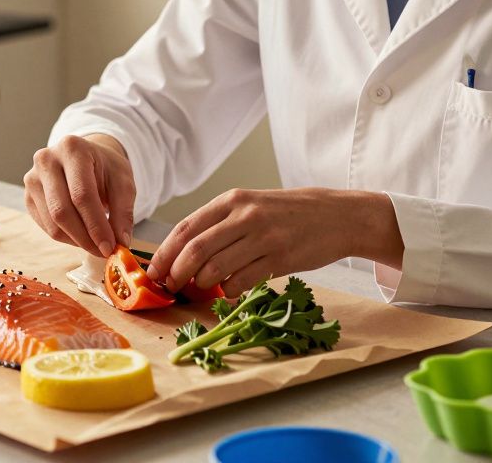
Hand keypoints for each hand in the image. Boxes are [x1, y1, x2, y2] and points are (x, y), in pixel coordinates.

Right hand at [22, 134, 134, 256]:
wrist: (85, 159)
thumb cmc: (105, 169)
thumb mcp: (123, 182)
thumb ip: (123, 212)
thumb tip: (121, 242)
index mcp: (72, 149)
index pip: (82, 195)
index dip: (96, 225)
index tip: (109, 247)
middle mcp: (46, 160)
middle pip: (61, 210)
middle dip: (85, 238)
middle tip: (103, 252)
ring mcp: (32, 178)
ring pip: (52, 223)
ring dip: (76, 240)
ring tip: (95, 243)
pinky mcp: (28, 196)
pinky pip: (45, 226)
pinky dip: (66, 237)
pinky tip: (82, 235)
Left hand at [145, 187, 402, 296]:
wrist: (338, 215)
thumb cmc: (290, 213)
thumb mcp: (253, 205)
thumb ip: (222, 224)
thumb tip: (185, 253)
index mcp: (233, 200)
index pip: (186, 227)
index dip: (165, 252)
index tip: (153, 271)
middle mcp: (245, 215)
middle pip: (196, 249)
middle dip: (176, 272)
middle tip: (170, 286)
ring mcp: (263, 236)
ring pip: (217, 267)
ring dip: (202, 283)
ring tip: (200, 288)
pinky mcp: (281, 258)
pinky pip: (244, 280)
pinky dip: (230, 290)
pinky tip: (230, 291)